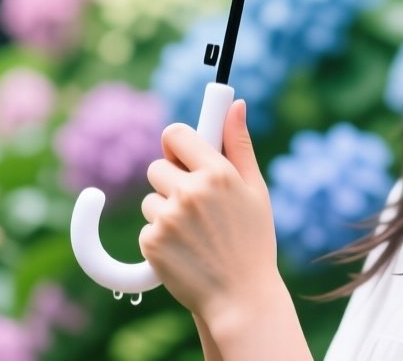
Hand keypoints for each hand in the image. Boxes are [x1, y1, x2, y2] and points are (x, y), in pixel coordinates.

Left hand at [139, 99, 280, 323]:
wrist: (241, 298)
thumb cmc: (253, 241)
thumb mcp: (255, 190)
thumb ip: (240, 144)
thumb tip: (236, 104)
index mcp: (218, 173)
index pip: (176, 134)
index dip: (177, 143)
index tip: (183, 154)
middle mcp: (190, 191)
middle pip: (157, 167)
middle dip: (171, 181)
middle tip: (195, 204)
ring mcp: (168, 217)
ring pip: (151, 199)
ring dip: (166, 211)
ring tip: (195, 234)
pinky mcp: (151, 242)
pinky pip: (147, 227)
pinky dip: (161, 238)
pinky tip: (185, 251)